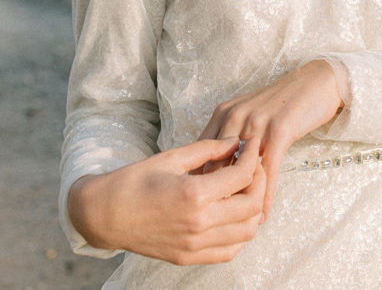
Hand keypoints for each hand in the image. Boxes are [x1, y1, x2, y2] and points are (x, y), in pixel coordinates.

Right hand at [68, 136, 265, 264]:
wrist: (105, 215)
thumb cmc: (136, 180)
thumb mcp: (173, 157)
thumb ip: (209, 149)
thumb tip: (236, 141)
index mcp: (194, 195)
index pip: (242, 176)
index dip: (252, 156)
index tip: (252, 144)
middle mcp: (199, 224)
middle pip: (252, 205)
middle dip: (259, 180)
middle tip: (252, 165)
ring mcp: (195, 245)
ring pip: (246, 232)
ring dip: (253, 208)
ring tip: (245, 188)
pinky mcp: (189, 258)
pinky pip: (229, 251)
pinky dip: (240, 233)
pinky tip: (233, 213)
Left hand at [199, 60, 342, 219]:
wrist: (315, 82)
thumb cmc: (281, 102)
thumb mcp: (249, 113)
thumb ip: (230, 136)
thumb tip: (212, 170)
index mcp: (224, 113)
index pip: (200, 154)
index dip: (197, 183)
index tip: (196, 209)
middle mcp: (236, 116)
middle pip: (217, 165)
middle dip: (214, 197)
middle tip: (213, 225)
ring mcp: (257, 122)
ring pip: (240, 171)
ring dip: (239, 202)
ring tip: (237, 227)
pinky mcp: (279, 130)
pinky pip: (268, 171)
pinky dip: (265, 197)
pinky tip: (263, 215)